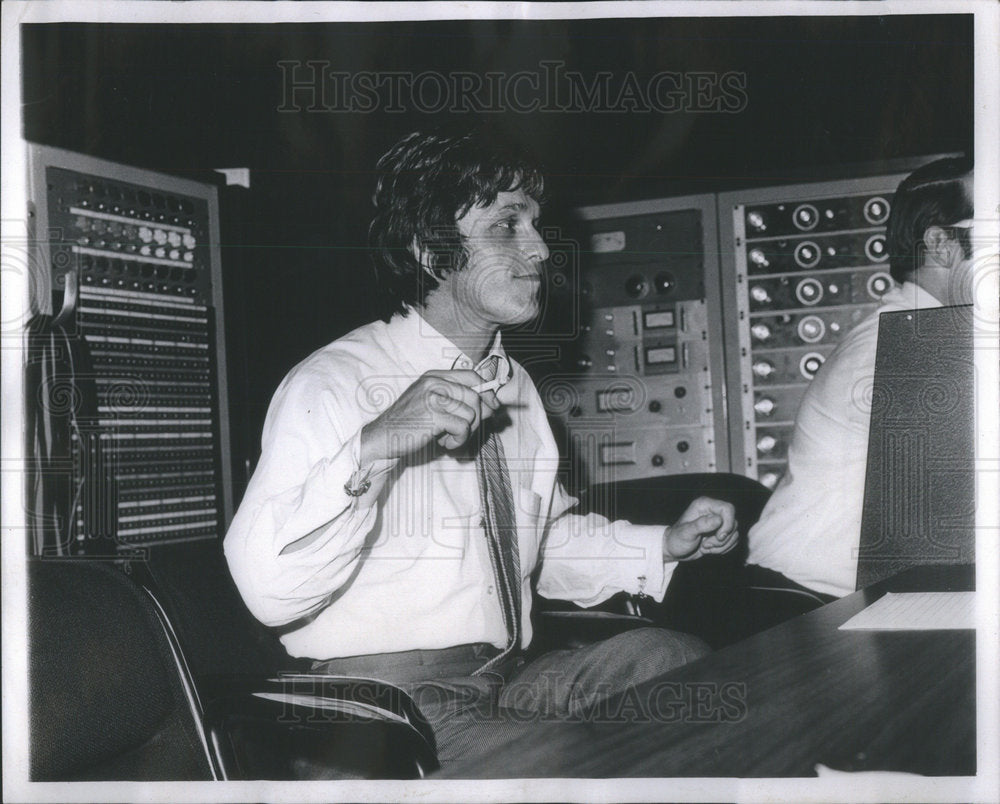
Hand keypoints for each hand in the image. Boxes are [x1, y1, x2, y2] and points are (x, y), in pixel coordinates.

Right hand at [360, 369, 500, 462]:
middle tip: (463, 432)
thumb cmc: (410, 424)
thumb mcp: (435, 407)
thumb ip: (460, 402)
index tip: (490, 408)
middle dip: (477, 418)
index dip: (486, 392)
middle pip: (475, 396)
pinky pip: (463, 427)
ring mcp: (433, 397)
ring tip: (450, 437)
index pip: (472, 376)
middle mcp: (434, 383)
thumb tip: (494, 405)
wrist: (383, 438)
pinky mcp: (433, 415)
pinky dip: (458, 440)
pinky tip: (445, 443)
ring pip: (471, 413)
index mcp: (434, 376)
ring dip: (466, 432)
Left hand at [663, 496, 738, 560]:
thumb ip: (701, 524)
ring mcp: (718, 523)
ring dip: (721, 545)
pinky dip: (723, 549)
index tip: (719, 536)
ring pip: (734, 534)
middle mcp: (713, 511)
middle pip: (733, 523)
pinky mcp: (721, 533)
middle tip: (706, 544)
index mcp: (704, 505)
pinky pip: (733, 541)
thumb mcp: (686, 532)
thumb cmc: (677, 539)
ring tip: (705, 547)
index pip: (728, 509)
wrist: (675, 550)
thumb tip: (718, 520)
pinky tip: (709, 549)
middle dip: (722, 538)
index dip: (728, 523)